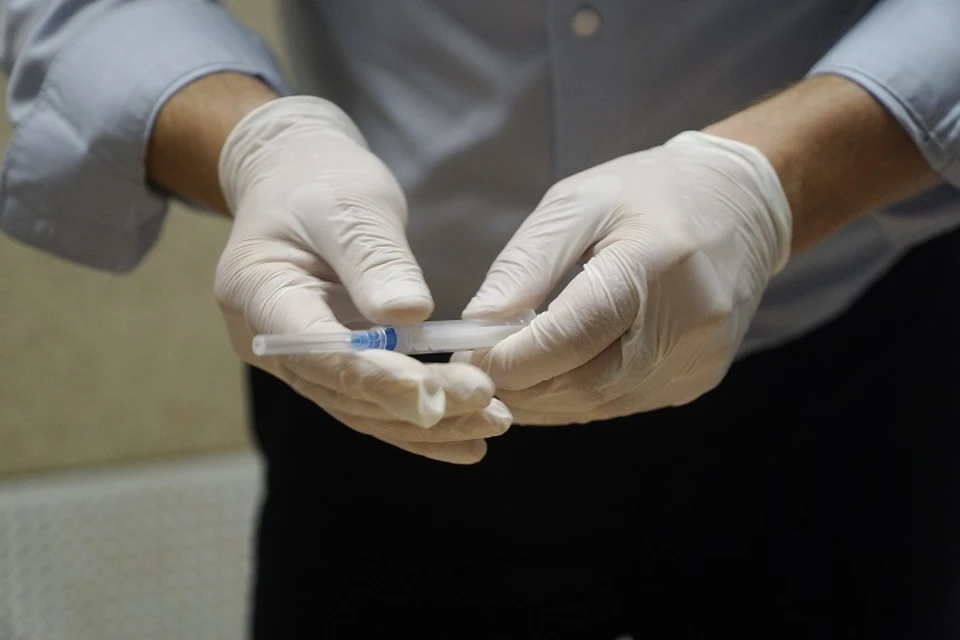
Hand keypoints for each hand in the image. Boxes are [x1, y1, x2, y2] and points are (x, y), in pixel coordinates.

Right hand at [214, 96, 510, 462]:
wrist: (298, 180)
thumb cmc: (320, 181)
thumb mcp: (350, 204)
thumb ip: (374, 258)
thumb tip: (409, 314)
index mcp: (258, 291)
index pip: (318, 349)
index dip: (377, 376)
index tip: (437, 393)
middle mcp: (267, 340)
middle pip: (344, 390)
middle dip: (416, 405)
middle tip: (487, 407)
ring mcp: (297, 359)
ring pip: (360, 408)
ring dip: (426, 423)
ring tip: (492, 423)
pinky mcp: (330, 365)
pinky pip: (371, 403)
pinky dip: (417, 421)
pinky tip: (467, 437)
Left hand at [457, 131, 791, 424]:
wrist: (741, 206)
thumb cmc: (649, 193)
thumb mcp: (578, 204)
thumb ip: (526, 265)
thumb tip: (478, 326)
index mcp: (656, 261)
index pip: (570, 334)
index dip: (510, 359)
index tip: (466, 360)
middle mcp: (688, 321)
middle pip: (584, 381)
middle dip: (520, 387)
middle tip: (475, 376)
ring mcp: (698, 358)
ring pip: (600, 405)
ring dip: (544, 401)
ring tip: (506, 380)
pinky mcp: (698, 379)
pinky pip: (622, 405)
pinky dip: (577, 399)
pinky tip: (551, 380)